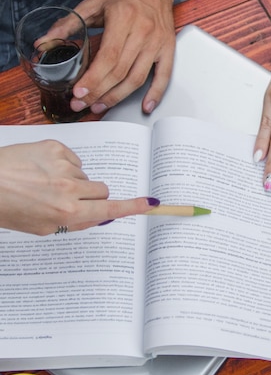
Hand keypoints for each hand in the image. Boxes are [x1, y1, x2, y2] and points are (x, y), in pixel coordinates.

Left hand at [0, 141, 155, 234]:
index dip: (133, 207)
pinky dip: (62, 164)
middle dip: (92, 195)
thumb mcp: (41, 226)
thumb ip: (75, 221)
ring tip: (43, 183)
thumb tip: (102, 214)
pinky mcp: (55, 147)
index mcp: (66, 211)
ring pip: (86, 175)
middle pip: (103, 190)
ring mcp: (63, 165)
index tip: (151, 204)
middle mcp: (69, 188)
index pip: (110, 209)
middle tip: (70, 199)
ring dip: (72, 180)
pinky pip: (74, 159)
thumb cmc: (6, 207)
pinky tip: (40, 169)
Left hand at [69, 0, 177, 115]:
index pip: (108, 57)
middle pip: (120, 71)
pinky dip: (155, 94)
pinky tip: (144, 107)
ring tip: (101, 106)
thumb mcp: (92, 3)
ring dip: (118, 96)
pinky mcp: (168, 49)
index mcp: (123, 18)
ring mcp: (157, 42)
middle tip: (83, 104)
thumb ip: (67, 24)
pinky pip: (163, 76)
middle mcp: (143, 31)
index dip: (93, 79)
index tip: (79, 93)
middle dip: (99, 92)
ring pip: (137, 78)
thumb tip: (44, 42)